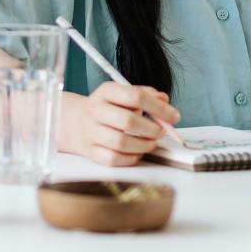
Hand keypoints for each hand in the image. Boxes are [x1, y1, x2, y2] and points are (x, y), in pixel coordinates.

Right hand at [59, 82, 178, 166]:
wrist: (76, 122)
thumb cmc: (109, 108)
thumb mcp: (123, 94)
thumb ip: (146, 95)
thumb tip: (164, 100)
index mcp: (106, 92)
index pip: (135, 97)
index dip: (159, 108)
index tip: (174, 117)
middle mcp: (95, 110)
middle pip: (128, 121)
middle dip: (152, 129)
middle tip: (161, 132)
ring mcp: (91, 132)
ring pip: (121, 143)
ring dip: (144, 145)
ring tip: (151, 142)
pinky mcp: (91, 152)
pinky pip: (114, 159)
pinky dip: (131, 158)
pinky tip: (137, 152)